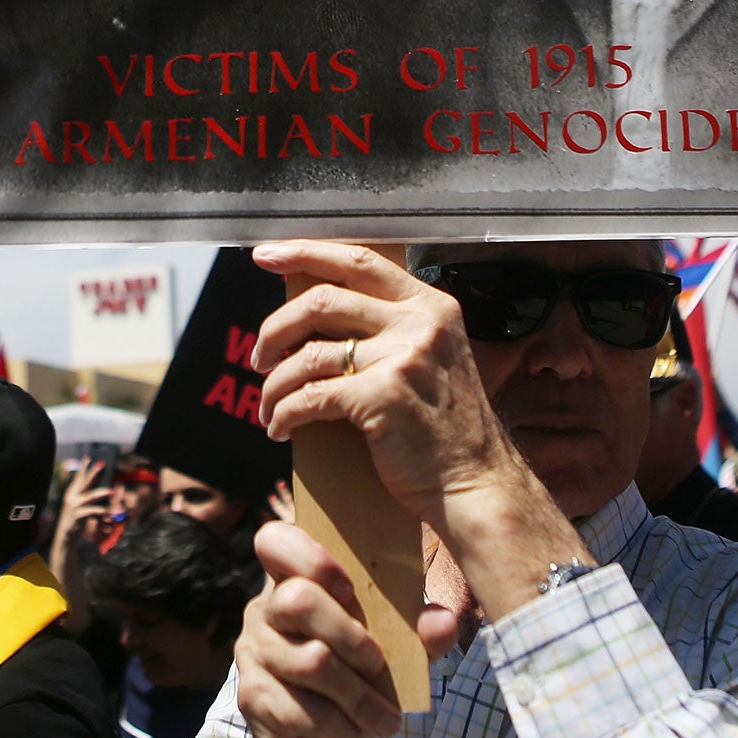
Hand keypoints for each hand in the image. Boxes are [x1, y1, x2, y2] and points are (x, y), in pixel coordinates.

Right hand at [51, 459, 110, 554]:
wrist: (65, 538)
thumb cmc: (75, 520)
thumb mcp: (80, 506)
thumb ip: (88, 497)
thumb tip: (102, 488)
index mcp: (71, 493)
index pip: (78, 477)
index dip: (83, 467)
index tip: (88, 457)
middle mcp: (71, 497)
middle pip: (84, 482)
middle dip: (93, 472)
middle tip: (101, 463)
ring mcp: (73, 506)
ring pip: (90, 496)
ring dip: (102, 492)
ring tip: (112, 491)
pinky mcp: (77, 516)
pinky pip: (92, 511)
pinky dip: (102, 511)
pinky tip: (109, 512)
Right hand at [219, 523, 456, 737]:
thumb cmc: (353, 682)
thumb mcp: (390, 653)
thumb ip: (417, 633)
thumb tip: (444, 622)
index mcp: (292, 581)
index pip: (275, 539)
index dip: (310, 556)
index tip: (350, 590)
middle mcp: (263, 611)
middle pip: (298, 599)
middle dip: (351, 635)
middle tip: (378, 664)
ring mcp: (252, 654)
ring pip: (311, 661)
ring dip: (359, 696)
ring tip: (384, 718)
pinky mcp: (251, 699)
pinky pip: (303, 711)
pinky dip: (343, 730)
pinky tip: (356, 736)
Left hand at [249, 241, 522, 527]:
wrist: (477, 484)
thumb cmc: (445, 429)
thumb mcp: (433, 358)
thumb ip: (391, 328)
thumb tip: (317, 312)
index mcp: (431, 306)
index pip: (358, 261)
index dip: (306, 253)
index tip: (266, 255)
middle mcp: (420, 323)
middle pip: (322, 300)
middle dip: (275, 327)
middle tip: (260, 356)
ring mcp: (403, 357)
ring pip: (308, 354)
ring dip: (275, 383)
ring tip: (268, 405)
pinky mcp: (383, 396)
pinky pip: (310, 396)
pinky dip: (284, 412)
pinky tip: (280, 428)